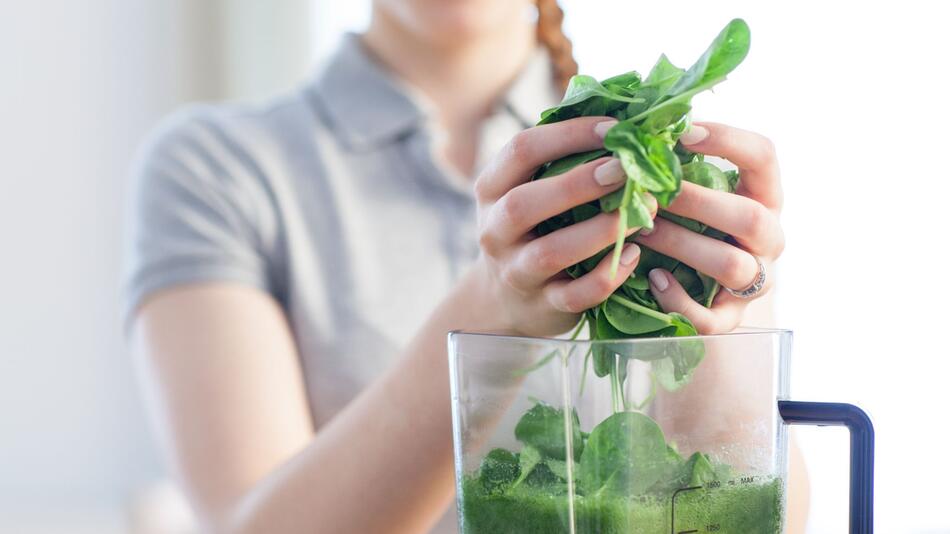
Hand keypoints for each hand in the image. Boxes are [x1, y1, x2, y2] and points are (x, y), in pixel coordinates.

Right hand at [472, 116, 656, 336]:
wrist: (508, 299)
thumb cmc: (536, 227)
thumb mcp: (533, 189)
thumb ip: (565, 157)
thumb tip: (630, 113)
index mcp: (492, 188)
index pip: (522, 149)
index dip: (570, 134)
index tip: (617, 127)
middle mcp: (495, 230)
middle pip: (525, 204)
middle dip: (578, 183)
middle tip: (626, 169)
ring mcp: (516, 272)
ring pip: (550, 253)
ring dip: (599, 232)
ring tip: (641, 213)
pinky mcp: (542, 307)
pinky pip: (574, 296)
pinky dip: (607, 276)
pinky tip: (633, 256)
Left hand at [635, 121, 784, 333]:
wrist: (695, 290)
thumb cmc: (687, 223)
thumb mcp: (691, 190)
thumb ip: (675, 164)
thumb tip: (633, 125)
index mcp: (762, 194)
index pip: (764, 156)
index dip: (728, 140)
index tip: (683, 134)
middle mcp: (768, 237)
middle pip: (750, 218)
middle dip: (698, 202)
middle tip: (653, 192)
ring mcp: (754, 281)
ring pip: (730, 266)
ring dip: (681, 245)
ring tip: (643, 231)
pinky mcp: (730, 319)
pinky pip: (712, 318)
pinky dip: (680, 299)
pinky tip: (653, 278)